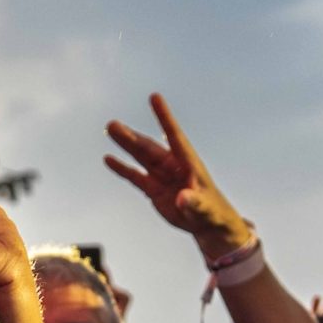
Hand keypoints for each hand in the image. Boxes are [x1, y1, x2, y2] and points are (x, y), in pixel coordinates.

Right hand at [103, 94, 255, 259]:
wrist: (207, 224)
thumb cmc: (212, 212)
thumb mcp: (205, 208)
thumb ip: (194, 202)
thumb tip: (183, 198)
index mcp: (188, 163)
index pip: (174, 135)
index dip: (164, 117)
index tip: (154, 97)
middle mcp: (172, 165)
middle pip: (149, 147)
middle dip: (131, 137)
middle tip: (112, 124)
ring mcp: (161, 176)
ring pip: (140, 156)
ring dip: (125, 145)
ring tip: (110, 129)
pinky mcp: (153, 189)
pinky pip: (135, 176)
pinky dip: (122, 168)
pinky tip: (109, 159)